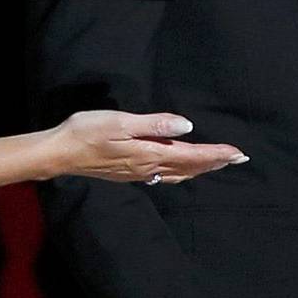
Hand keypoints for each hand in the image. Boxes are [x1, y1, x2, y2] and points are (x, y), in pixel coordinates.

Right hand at [52, 109, 247, 183]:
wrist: (59, 153)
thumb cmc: (86, 132)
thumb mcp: (121, 122)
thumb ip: (155, 124)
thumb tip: (186, 126)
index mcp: (150, 154)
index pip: (192, 155)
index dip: (217, 154)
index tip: (238, 153)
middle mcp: (149, 168)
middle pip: (191, 167)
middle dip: (216, 163)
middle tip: (239, 159)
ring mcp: (140, 173)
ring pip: (179, 173)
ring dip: (201, 168)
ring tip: (218, 163)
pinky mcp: (130, 173)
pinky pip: (165, 175)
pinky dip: (182, 171)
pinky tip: (182, 170)